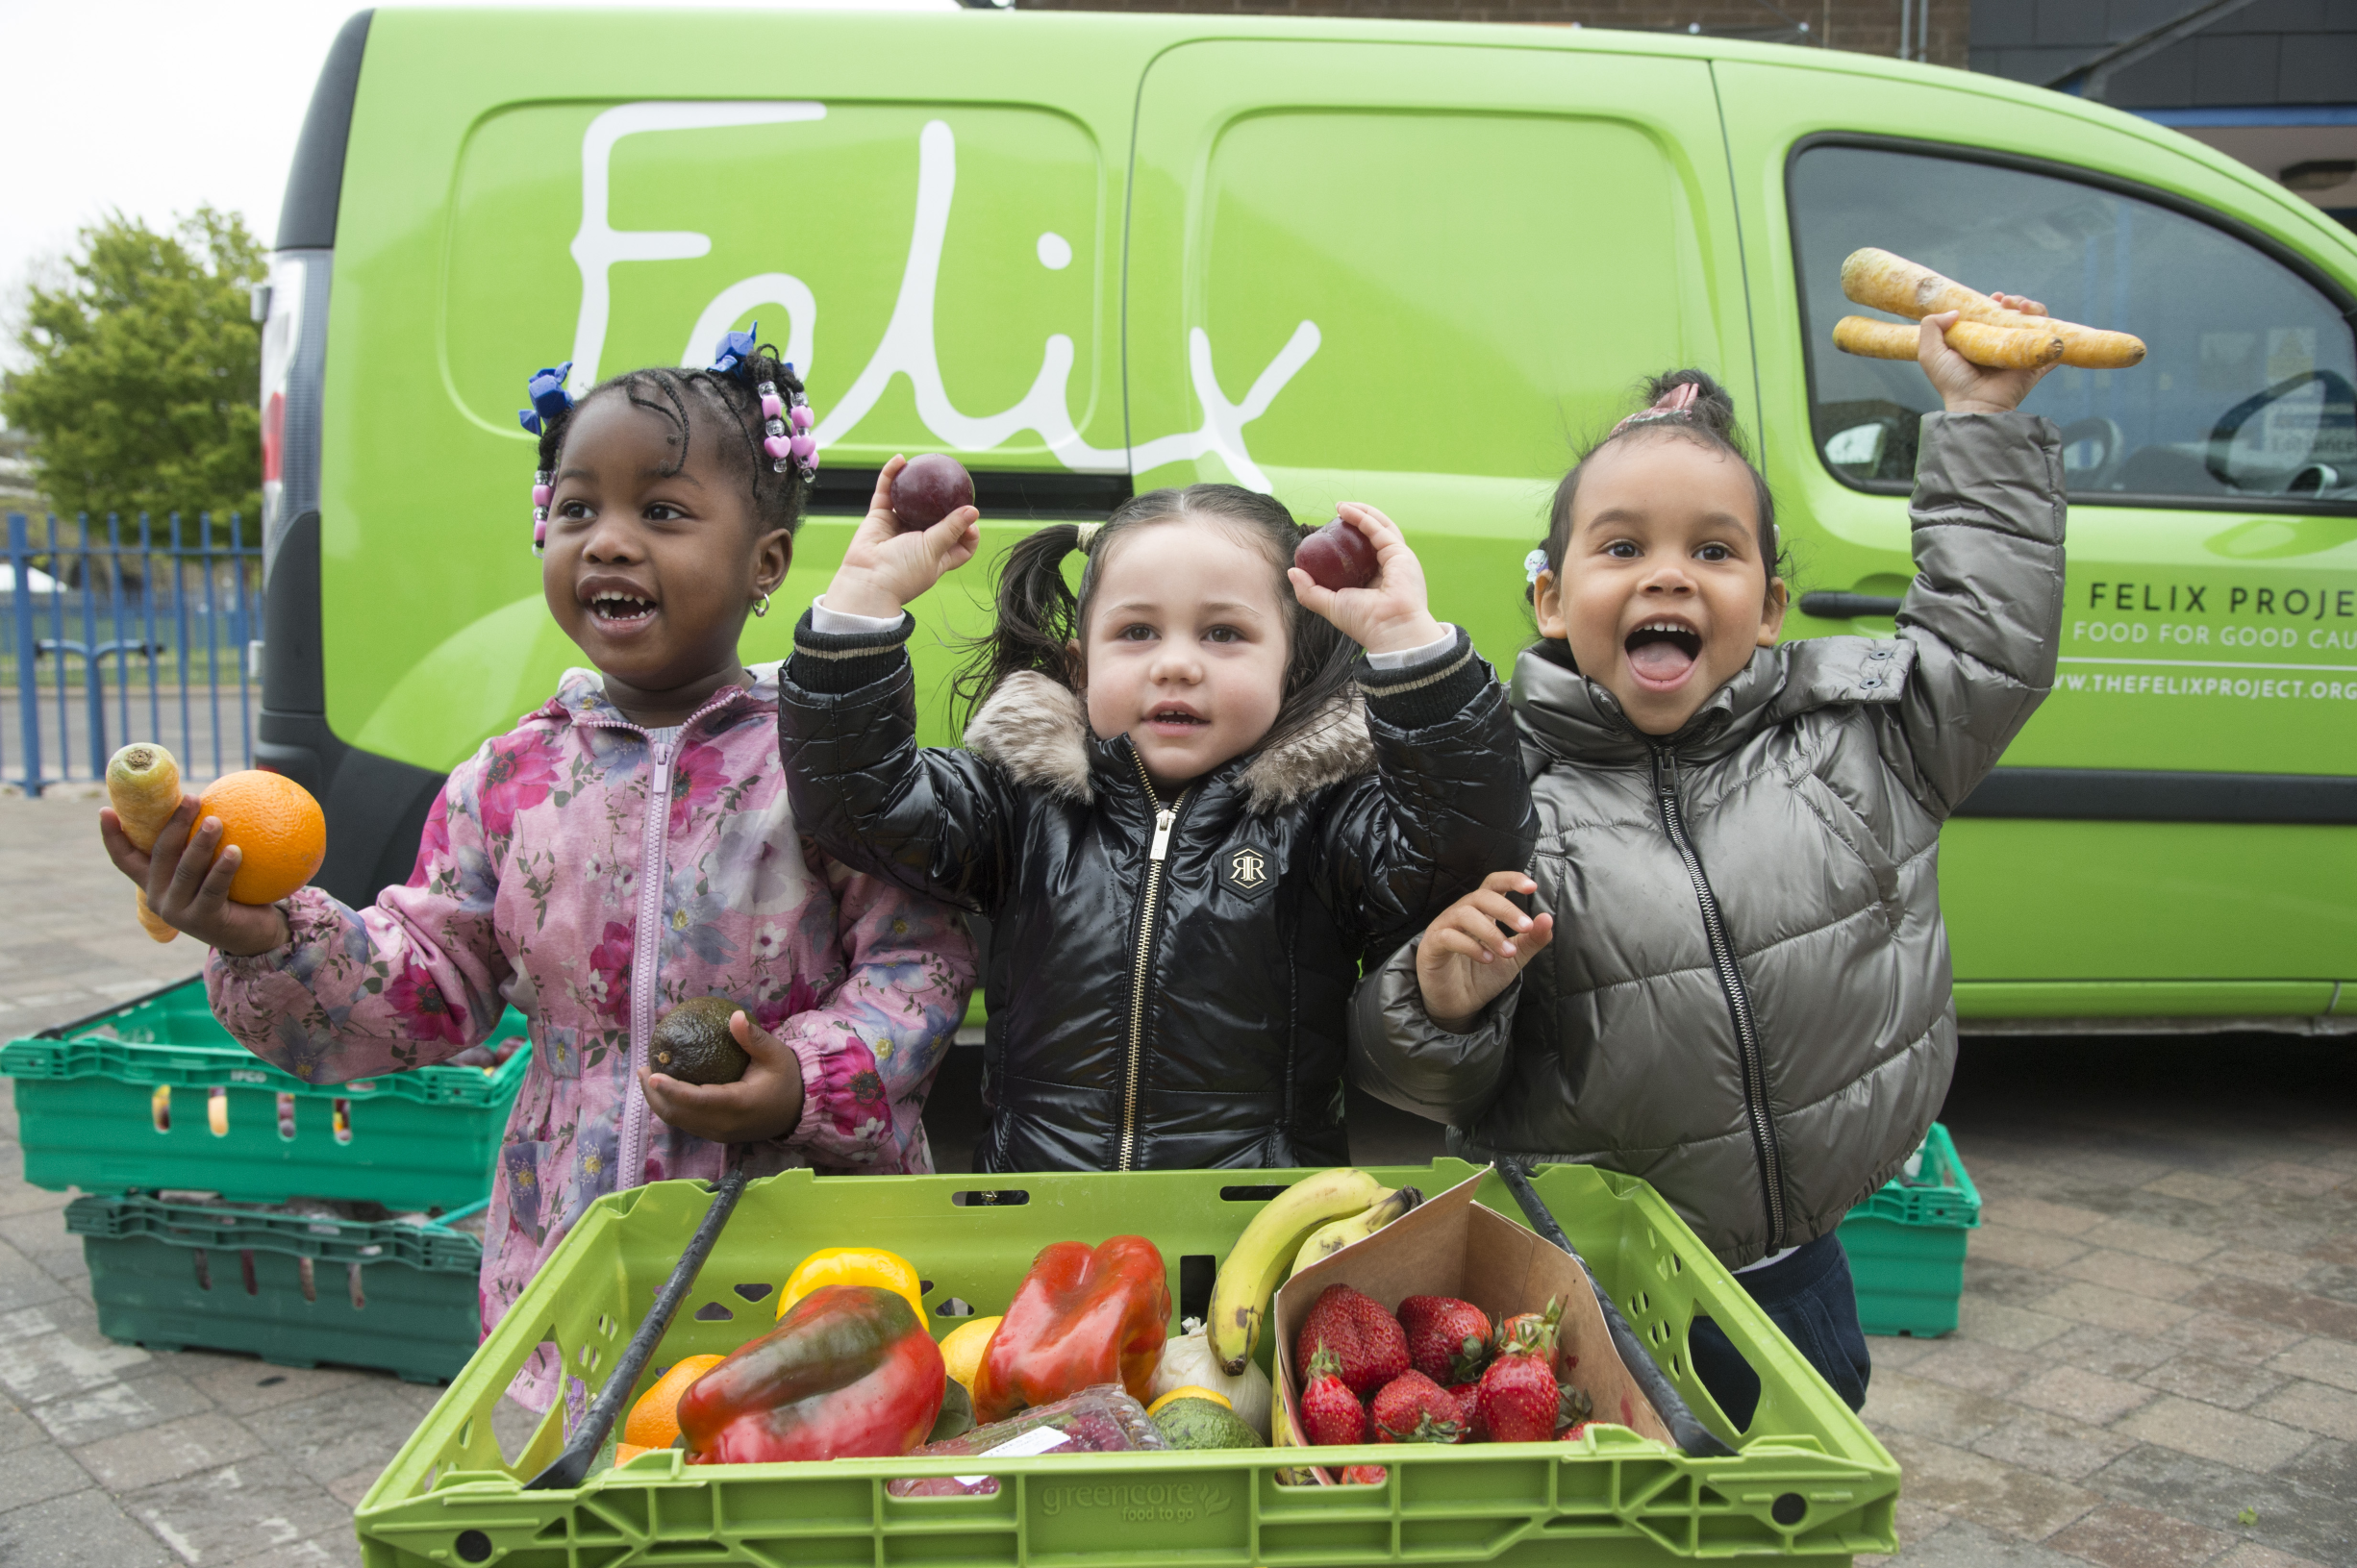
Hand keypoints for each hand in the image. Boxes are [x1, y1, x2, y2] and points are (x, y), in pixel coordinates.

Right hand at [100, 796, 289, 956]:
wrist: (254, 934)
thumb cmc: (235, 893)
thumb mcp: (211, 866)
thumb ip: (202, 844)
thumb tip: (214, 797)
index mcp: (154, 883)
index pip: (125, 858)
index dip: (112, 836)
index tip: (105, 810)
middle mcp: (159, 897)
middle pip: (162, 854)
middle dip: (175, 824)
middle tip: (193, 799)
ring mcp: (178, 912)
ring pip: (186, 870)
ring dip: (201, 843)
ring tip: (216, 821)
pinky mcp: (202, 921)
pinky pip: (213, 888)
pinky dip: (223, 868)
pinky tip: (236, 850)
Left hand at [641, 1009, 807, 1143]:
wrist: (798, 1110)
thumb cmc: (786, 1079)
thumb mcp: (775, 1054)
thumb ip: (753, 1038)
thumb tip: (734, 1016)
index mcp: (738, 1105)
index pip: (696, 1100)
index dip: (671, 1089)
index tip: (652, 1073)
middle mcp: (724, 1124)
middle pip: (678, 1114)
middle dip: (654, 1094)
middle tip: (643, 1070)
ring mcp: (719, 1133)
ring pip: (679, 1121)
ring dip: (659, 1101)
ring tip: (647, 1077)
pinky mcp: (717, 1135)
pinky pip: (687, 1122)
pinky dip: (672, 1106)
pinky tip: (666, 1088)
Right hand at [821, 455, 980, 618]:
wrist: (868, 580)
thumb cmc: (903, 572)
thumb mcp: (935, 550)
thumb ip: (952, 529)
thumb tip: (973, 511)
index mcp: (936, 556)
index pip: (960, 544)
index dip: (969, 532)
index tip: (971, 521)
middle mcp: (918, 541)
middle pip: (937, 519)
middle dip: (946, 504)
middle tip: (953, 487)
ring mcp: (898, 528)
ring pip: (911, 502)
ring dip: (918, 486)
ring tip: (929, 468)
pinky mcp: (879, 518)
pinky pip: (886, 492)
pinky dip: (892, 475)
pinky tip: (900, 459)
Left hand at [1286, 503, 1447, 655]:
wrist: (1389, 630)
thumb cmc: (1363, 622)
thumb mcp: (1329, 605)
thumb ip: (1309, 591)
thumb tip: (1291, 571)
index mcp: (1376, 580)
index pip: (1363, 554)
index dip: (1347, 540)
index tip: (1328, 532)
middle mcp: (1390, 568)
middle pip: (1373, 536)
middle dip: (1356, 521)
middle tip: (1336, 514)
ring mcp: (1398, 559)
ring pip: (1380, 527)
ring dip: (1361, 512)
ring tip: (1341, 507)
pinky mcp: (1400, 552)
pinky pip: (1378, 528)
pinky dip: (1362, 517)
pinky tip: (1345, 511)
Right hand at [1415, 870, 1554, 1032]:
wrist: (1459, 1007)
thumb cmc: (1482, 976)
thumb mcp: (1514, 959)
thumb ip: (1531, 940)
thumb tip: (1548, 918)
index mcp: (1481, 912)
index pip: (1493, 885)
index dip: (1510, 879)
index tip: (1532, 887)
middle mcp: (1461, 913)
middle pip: (1481, 896)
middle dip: (1506, 909)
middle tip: (1526, 927)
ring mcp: (1443, 927)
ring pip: (1465, 914)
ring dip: (1491, 932)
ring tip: (1508, 951)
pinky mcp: (1431, 946)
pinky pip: (1448, 937)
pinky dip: (1470, 946)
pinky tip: (1487, 959)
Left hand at [1919, 297, 2056, 415]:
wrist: (1974, 404)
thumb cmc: (1952, 381)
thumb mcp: (1931, 352)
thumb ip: (1931, 327)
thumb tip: (1955, 311)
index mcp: (1980, 341)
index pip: (1993, 315)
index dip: (1995, 303)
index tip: (1994, 298)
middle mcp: (2002, 345)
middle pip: (2017, 315)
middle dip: (2016, 301)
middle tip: (2006, 301)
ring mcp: (2021, 353)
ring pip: (2037, 323)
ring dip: (2034, 309)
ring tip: (2023, 307)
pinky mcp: (2036, 363)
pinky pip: (2054, 345)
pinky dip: (2056, 331)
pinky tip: (2044, 323)